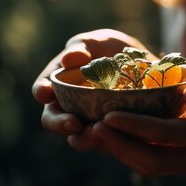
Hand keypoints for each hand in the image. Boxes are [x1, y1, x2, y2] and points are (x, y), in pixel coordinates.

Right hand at [32, 28, 155, 150]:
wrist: (144, 67)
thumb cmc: (111, 50)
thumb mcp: (98, 42)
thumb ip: (82, 47)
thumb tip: (69, 59)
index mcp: (58, 84)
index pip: (43, 90)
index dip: (42, 92)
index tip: (46, 92)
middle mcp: (68, 107)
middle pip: (54, 121)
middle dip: (60, 124)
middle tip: (72, 122)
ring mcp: (88, 123)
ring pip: (79, 138)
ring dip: (84, 138)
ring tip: (95, 133)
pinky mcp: (110, 135)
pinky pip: (107, 143)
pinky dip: (110, 141)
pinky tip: (118, 135)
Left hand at [92, 71, 185, 175]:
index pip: (169, 134)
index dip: (136, 126)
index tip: (107, 114)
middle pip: (153, 161)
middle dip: (120, 147)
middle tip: (92, 127)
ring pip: (152, 167)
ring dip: (123, 153)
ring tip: (96, 132)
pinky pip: (158, 162)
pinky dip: (134, 152)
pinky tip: (117, 135)